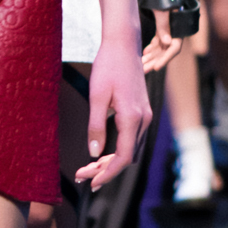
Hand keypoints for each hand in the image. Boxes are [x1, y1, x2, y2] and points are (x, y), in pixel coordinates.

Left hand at [74, 31, 150, 192]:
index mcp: (132, 118)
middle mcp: (143, 120)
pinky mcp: (142, 112)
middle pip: (127, 157)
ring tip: (88, 168)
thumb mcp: (97, 96)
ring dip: (112, 161)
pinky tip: (102, 152)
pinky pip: (132, 139)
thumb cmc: (108, 66)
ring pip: (131, 150)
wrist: (123, 45)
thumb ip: (96, 125)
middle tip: (83, 176)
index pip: (123, 157)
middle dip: (106, 170)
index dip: (107, 173)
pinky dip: (118, 150)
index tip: (92, 183)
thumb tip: (94, 153)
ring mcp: (145, 116)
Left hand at [142, 15, 182, 74]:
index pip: (174, 48)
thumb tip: (167, 42)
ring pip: (160, 48)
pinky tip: (144, 53)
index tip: (156, 68)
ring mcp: (169, 32)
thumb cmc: (162, 0)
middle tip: (143, 70)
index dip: (166, 59)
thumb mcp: (162, 11)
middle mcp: (175, 33)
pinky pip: (157, 42)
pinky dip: (151, 48)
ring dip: (150, 57)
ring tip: (140, 64)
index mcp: (179, 29)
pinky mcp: (162, 29)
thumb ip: (164, 25)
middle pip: (165, 51)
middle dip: (154, 62)